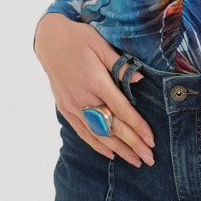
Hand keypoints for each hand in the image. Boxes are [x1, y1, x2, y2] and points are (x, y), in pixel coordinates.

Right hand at [34, 13, 154, 167]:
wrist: (48, 39)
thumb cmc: (79, 38)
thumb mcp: (101, 45)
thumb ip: (120, 65)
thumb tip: (140, 80)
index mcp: (96, 81)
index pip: (122, 110)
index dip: (138, 127)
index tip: (152, 140)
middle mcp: (84, 97)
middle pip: (112, 127)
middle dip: (133, 144)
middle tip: (149, 159)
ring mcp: (72, 105)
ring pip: (98, 134)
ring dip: (118, 149)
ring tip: (135, 162)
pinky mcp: (65, 108)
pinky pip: (82, 131)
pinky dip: (96, 144)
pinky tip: (111, 154)